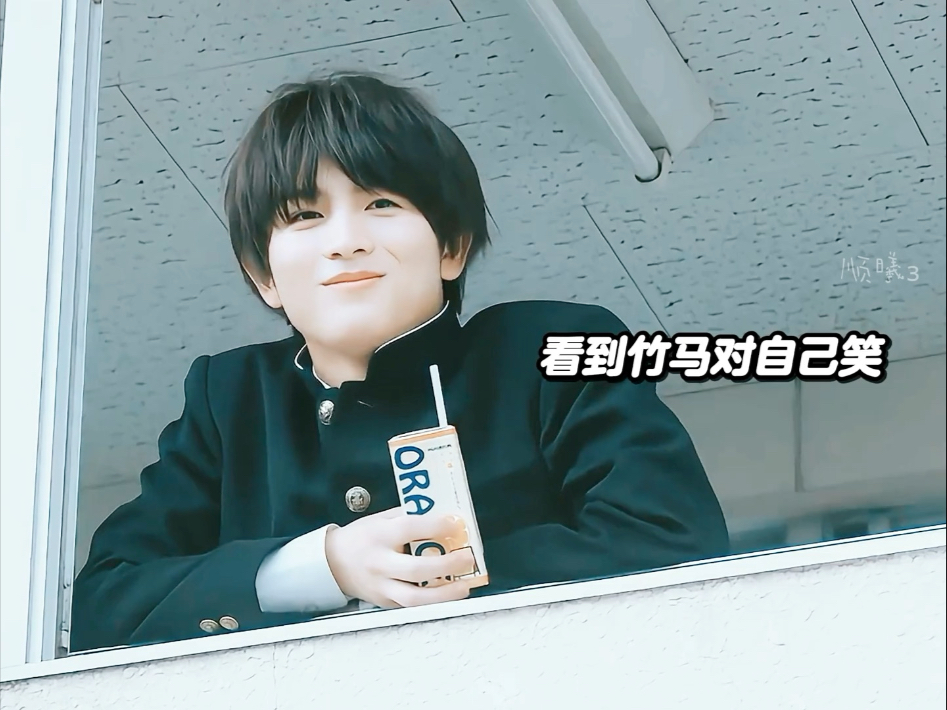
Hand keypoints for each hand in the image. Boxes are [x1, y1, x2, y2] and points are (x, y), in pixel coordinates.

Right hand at [324, 508, 476, 608]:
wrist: (332, 563)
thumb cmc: (361, 537)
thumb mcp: (382, 518)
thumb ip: (409, 517)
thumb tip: (443, 517)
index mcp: (379, 535)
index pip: (410, 529)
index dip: (436, 526)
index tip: (456, 525)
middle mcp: (380, 563)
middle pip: (416, 568)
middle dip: (447, 564)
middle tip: (467, 558)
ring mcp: (381, 587)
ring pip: (415, 598)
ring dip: (444, 594)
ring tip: (464, 586)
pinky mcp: (385, 603)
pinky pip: (412, 606)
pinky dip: (433, 602)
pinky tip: (449, 595)